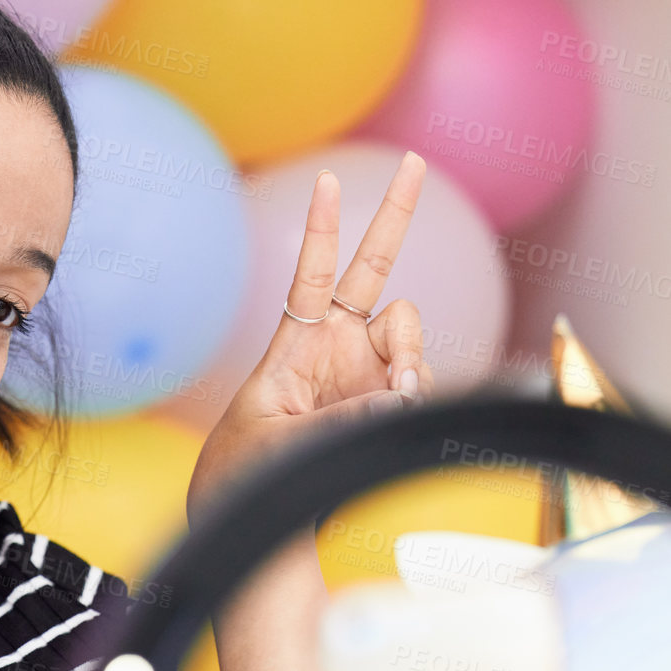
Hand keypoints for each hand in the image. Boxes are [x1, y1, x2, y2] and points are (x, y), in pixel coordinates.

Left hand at [190, 151, 434, 521]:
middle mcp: (338, 346)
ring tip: (397, 398)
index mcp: (296, 343)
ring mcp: (369, 372)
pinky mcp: (391, 402)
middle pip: (373, 269)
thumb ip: (338, 418)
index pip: (312, 275)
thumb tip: (398, 399)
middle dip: (394, 216)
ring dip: (410, 361)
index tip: (326, 180)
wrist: (252, 508)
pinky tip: (403, 410)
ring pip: (410, 338)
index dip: (322, 230)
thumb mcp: (279, 441)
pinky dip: (419, 396)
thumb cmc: (248, 468)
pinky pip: (421, 385)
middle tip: (415, 163)